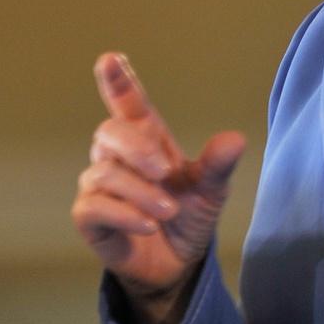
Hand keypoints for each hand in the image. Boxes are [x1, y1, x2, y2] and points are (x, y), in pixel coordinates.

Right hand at [72, 53, 245, 323]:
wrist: (176, 264)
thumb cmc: (188, 215)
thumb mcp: (211, 191)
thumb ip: (217, 165)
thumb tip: (235, 139)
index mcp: (146, 139)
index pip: (128, 104)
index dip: (117, 81)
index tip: (109, 59)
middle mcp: (117, 157)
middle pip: (109, 132)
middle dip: (135, 146)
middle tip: (165, 170)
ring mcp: (100, 185)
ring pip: (105, 174)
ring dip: (140, 192)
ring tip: (168, 210)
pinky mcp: (89, 216)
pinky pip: (94, 206)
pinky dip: (124, 214)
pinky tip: (148, 225)